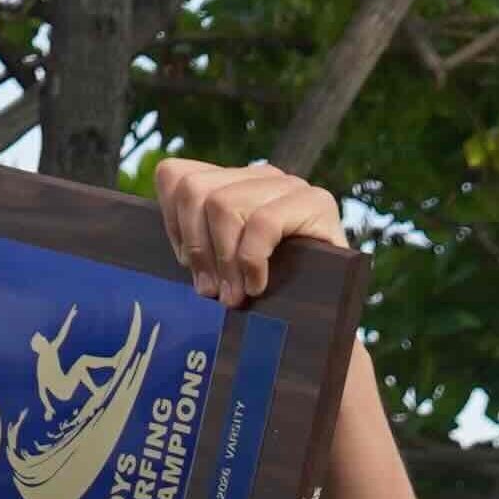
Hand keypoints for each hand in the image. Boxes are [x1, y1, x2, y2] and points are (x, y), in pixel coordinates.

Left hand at [147, 159, 343, 306]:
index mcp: (231, 183)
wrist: (330, 322)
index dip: (171, 222)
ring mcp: (289, 185)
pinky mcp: (317, 202)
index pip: (175, 176)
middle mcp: (259, 176)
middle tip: (210, 291)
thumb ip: (197, 251)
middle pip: (195, 190)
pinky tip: (258, 286)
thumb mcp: (222, 270)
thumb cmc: (272, 300)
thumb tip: (167, 256)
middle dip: (197, 247)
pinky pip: (263, 223)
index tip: (186, 265)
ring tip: (234, 296)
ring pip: (224, 205)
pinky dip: (252, 260)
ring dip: (225, 260)